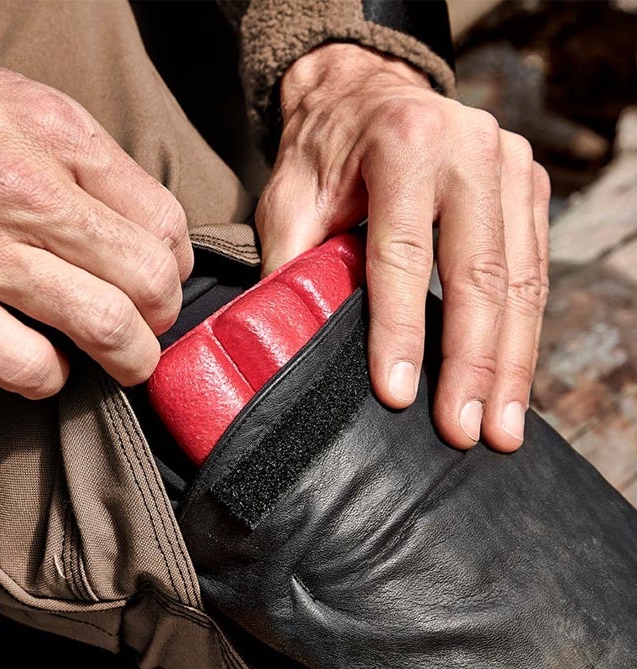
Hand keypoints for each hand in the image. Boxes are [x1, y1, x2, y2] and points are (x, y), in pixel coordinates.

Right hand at [0, 33, 191, 397]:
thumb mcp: (13, 99)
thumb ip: (80, 160)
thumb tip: (131, 222)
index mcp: (57, 139)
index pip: (163, 221)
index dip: (175, 262)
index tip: (160, 276)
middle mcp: (28, 197)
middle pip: (148, 280)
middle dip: (163, 316)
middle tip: (148, 323)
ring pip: (106, 329)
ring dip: (129, 358)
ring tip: (121, 359)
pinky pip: (27, 368)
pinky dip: (52, 378)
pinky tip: (45, 363)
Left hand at [256, 43, 549, 451]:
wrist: (365, 92)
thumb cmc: (323, 150)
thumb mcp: (290, 196)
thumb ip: (289, 261)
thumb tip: (281, 342)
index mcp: (404, 145)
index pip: (404, 255)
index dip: (400, 330)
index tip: (398, 395)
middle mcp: (469, 149)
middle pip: (478, 274)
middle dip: (473, 363)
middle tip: (467, 430)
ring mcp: (509, 164)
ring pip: (519, 279)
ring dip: (511, 361)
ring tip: (501, 426)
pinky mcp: (528, 185)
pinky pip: (534, 269)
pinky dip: (523, 330)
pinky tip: (515, 380)